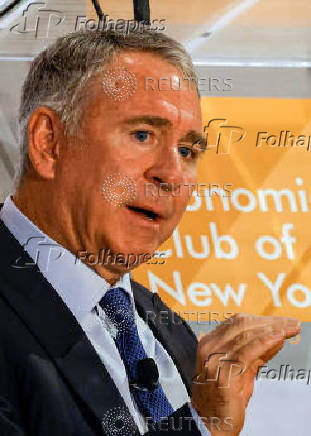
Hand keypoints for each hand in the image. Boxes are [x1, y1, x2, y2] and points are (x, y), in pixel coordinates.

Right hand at [191, 313, 300, 435]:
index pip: (236, 322)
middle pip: (242, 324)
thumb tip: (276, 337)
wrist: (210, 424)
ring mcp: (214, 358)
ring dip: (272, 330)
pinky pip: (248, 351)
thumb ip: (256, 353)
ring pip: (246, 335)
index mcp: (209, 343)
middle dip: (270, 322)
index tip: (281, 321)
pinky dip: (265, 342)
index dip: (261, 319)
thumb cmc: (224, 400)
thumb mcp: (242, 371)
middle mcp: (209, 347)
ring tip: (290, 328)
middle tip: (291, 323)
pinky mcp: (223, 371)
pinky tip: (279, 338)